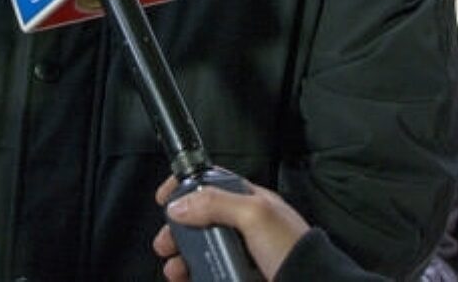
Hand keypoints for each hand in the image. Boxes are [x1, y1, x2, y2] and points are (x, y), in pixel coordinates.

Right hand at [151, 174, 308, 281]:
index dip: (185, 187)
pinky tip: (186, 280)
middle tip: (164, 243)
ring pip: (201, 252)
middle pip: (198, 222)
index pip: (211, 184)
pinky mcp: (239, 277)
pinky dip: (193, 277)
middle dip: (176, 231)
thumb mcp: (255, 214)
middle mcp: (243, 227)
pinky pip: (209, 274)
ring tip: (174, 270)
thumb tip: (179, 205)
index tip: (164, 197)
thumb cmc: (293, 250)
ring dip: (181, 259)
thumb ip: (215, 203)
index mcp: (249, 202)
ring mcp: (241, 254)